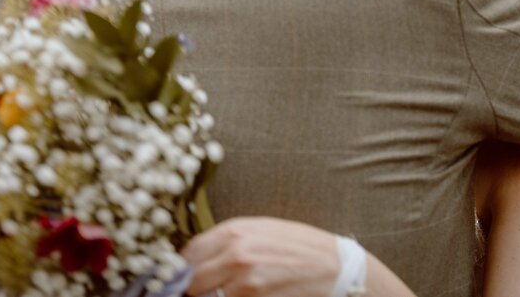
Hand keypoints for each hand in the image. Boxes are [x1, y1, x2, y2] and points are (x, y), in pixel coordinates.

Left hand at [181, 217, 339, 296]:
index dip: (183, 270)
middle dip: (197, 289)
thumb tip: (193, 260)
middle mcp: (236, 256)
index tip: (185, 278)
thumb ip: (226, 241)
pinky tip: (251, 296)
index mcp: (234, 231)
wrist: (335, 268)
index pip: (187, 255)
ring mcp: (245, 284)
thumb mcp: (261, 230)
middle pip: (191, 283)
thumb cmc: (300, 247)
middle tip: (209, 289)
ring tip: (236, 291)